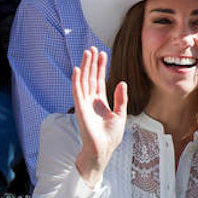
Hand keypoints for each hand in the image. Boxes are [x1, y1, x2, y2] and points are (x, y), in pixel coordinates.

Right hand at [72, 47, 127, 186]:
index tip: (102, 54)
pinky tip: (77, 69)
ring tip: (87, 53)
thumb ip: (120, 98)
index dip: (100, 67)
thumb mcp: (120, 114)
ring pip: (83, 81)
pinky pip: (76, 91)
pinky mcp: (80, 108)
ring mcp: (84, 103)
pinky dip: (76, 80)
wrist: (103, 149)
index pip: (99, 80)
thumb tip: (121, 83)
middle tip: (93, 48)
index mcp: (100, 102)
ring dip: (84, 67)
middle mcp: (91, 101)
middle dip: (91, 63)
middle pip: (90, 77)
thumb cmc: (110, 137)